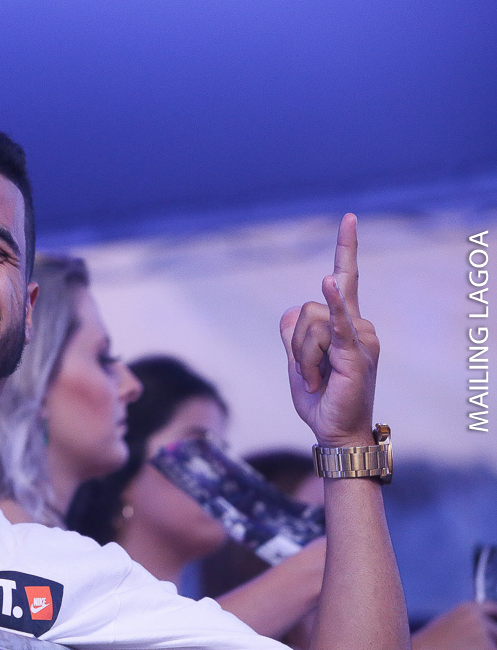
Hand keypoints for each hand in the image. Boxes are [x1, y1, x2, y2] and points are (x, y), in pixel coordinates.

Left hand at [279, 214, 379, 445]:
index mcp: (346, 324)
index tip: (349, 218)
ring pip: (308, 325)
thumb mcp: (299, 362)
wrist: (334, 431)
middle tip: (310, 376)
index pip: (346, 279)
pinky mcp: (355, 354)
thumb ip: (293, 335)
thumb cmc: (321, 399)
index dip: (346, 248)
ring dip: (302, 359)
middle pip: (305, 313)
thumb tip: (290, 314)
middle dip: (296, 348)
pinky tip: (329, 281)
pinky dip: (334, 304)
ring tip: (319, 381)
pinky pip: (338, 323)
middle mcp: (359, 325)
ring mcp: (360, 338)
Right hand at [412, 601, 496, 649]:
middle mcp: (477, 616)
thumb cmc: (432, 642)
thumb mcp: (450, 623)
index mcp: (467, 608)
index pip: (493, 609)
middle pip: (496, 631)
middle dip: (491, 641)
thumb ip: (470, 621)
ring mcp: (482, 631)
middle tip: (474, 648)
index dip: (496, 618)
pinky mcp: (485, 647)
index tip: (496, 624)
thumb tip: (486, 629)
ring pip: (496, 645)